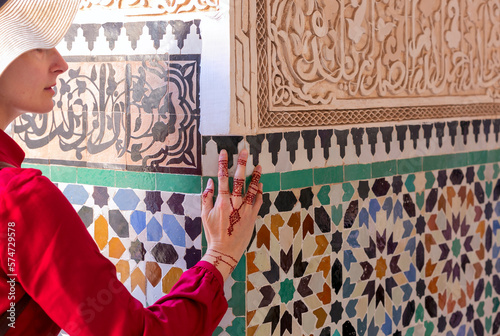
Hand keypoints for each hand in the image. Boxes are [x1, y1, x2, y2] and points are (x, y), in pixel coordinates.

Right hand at [200, 149, 262, 280]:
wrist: (226, 250)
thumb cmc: (214, 233)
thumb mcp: (204, 216)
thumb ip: (207, 198)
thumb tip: (210, 183)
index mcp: (221, 202)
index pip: (222, 178)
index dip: (223, 164)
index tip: (224, 153)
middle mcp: (234, 204)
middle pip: (239, 179)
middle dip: (242, 163)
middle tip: (245, 151)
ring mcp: (245, 210)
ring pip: (252, 189)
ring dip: (255, 176)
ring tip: (259, 165)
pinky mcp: (253, 216)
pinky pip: (258, 201)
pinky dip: (259, 192)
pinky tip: (260, 184)